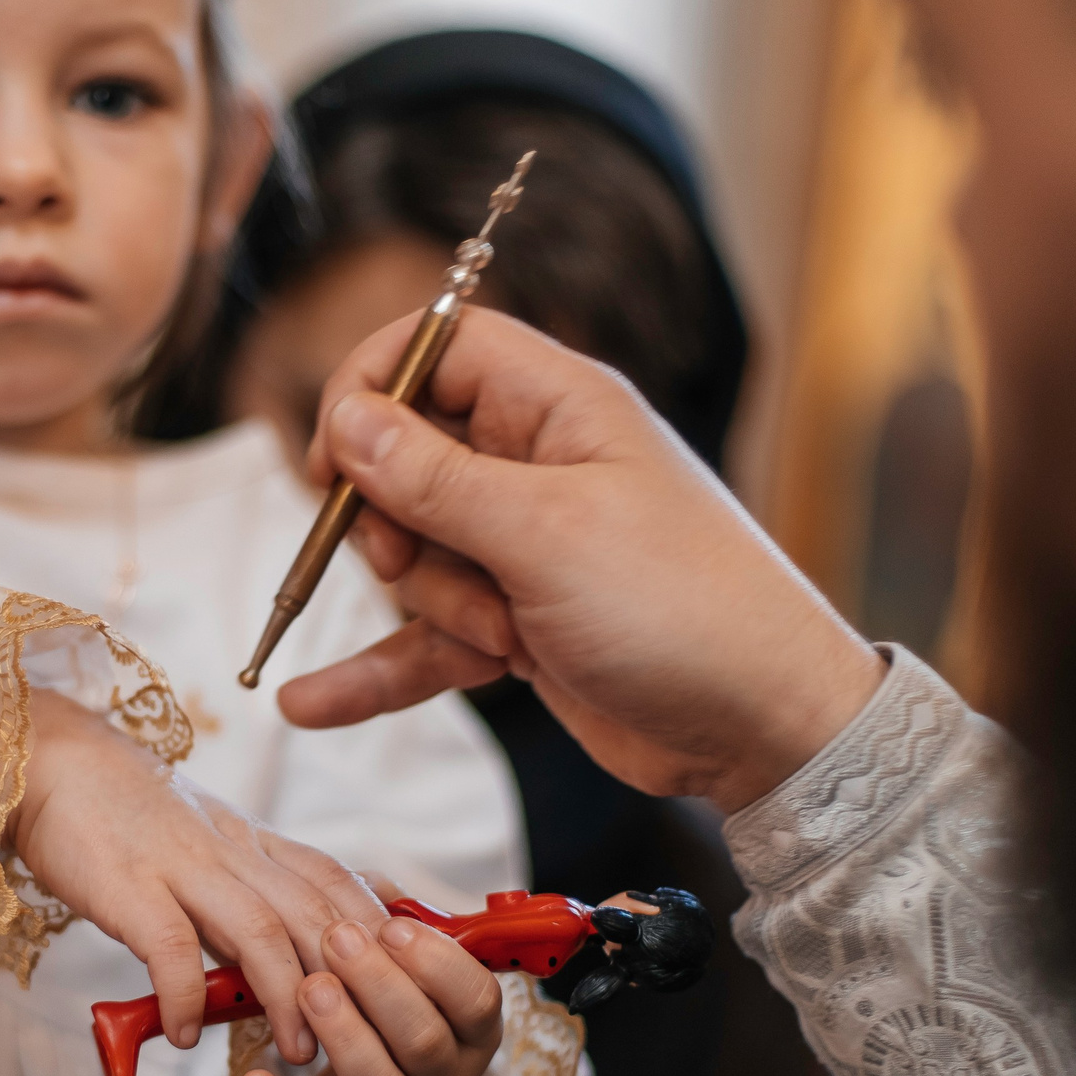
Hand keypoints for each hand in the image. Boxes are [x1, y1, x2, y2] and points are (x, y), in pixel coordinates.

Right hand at [12, 689, 384, 1065]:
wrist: (53, 765)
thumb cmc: (128, 815)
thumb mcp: (211, 840)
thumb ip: (256, 886)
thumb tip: (305, 940)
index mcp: (253, 842)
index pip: (335, 880)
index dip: (377, 928)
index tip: (406, 981)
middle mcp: (231, 851)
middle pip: (313, 912)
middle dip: (348, 978)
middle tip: (368, 1040)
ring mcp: (182, 867)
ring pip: (259, 929)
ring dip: (286, 995)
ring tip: (296, 1052)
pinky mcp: (130, 886)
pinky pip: (169, 945)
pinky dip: (183, 993)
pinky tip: (185, 1034)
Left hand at [241, 917, 503, 1075]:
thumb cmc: (393, 1024)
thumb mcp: (410, 978)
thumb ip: (396, 932)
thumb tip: (375, 887)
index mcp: (470, 1033)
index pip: (477, 1000)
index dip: (438, 963)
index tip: (392, 926)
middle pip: (424, 1040)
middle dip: (380, 985)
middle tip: (338, 938)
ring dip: (344, 1035)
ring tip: (309, 987)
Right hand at [278, 309, 885, 815]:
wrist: (764, 727)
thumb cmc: (681, 609)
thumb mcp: (547, 534)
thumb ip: (435, 479)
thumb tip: (346, 418)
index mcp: (560, 407)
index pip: (439, 348)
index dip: (373, 388)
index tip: (330, 457)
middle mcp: (538, 466)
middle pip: (406, 461)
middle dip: (394, 523)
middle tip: (412, 562)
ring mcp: (526, 550)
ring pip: (415, 556)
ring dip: (432, 607)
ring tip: (502, 638)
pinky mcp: (519, 625)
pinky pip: (423, 641)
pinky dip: (376, 672)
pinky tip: (310, 704)